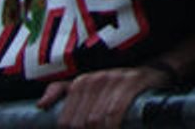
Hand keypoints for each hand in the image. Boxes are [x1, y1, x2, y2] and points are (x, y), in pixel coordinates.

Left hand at [39, 66, 169, 128]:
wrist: (154, 72)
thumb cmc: (117, 85)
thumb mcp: (89, 86)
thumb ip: (62, 91)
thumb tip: (40, 106)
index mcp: (81, 82)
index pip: (66, 121)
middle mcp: (95, 79)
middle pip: (81, 123)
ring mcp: (114, 80)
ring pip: (96, 119)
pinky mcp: (131, 83)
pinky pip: (114, 112)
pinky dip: (111, 126)